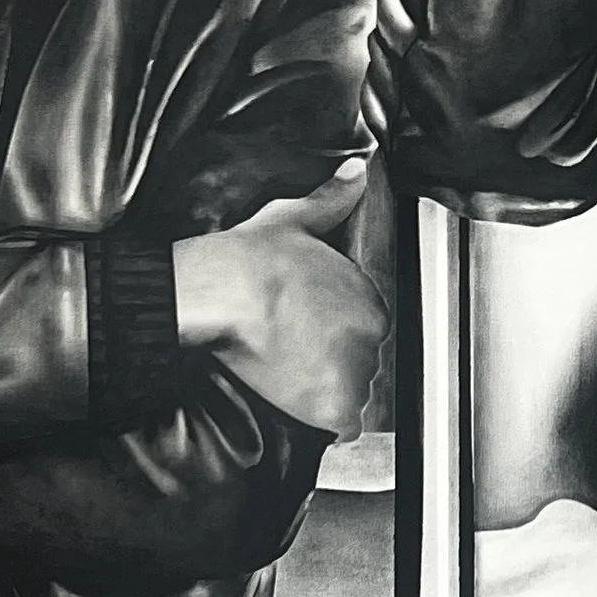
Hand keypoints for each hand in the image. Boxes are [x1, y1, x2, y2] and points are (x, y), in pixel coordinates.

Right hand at [172, 158, 387, 440]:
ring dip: (329, 391)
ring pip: (354, 393)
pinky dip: (325, 422)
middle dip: (333, 362)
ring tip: (292, 376)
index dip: (333, 333)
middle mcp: (372, 334)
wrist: (224, 293)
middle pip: (361, 361)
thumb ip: (333, 199)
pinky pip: (343, 426)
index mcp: (368, 295)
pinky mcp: (335, 404)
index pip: (365, 327)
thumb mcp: (296, 218)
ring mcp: (356, 370)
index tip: (307, 334)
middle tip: (295, 356)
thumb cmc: (252, 258)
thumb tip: (356, 169)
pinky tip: (301, 405)